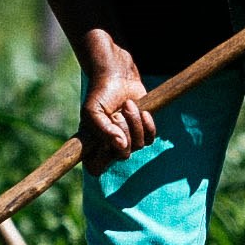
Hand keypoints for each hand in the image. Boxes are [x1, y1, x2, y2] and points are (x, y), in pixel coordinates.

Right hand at [76, 31, 156, 163]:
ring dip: (135, 122)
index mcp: (93, 145)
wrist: (117, 75)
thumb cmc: (100, 93)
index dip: (100, 161)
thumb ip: (103, 131)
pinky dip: (148, 125)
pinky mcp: (143, 131)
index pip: (95, 169)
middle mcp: (110, 146)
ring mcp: (128, 140)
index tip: (103, 145)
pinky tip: (143, 111)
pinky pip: (151, 139)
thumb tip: (122, 146)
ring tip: (128, 104)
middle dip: (122, 131)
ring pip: (138, 145)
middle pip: (121, 155)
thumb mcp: (93, 111)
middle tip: (116, 114)